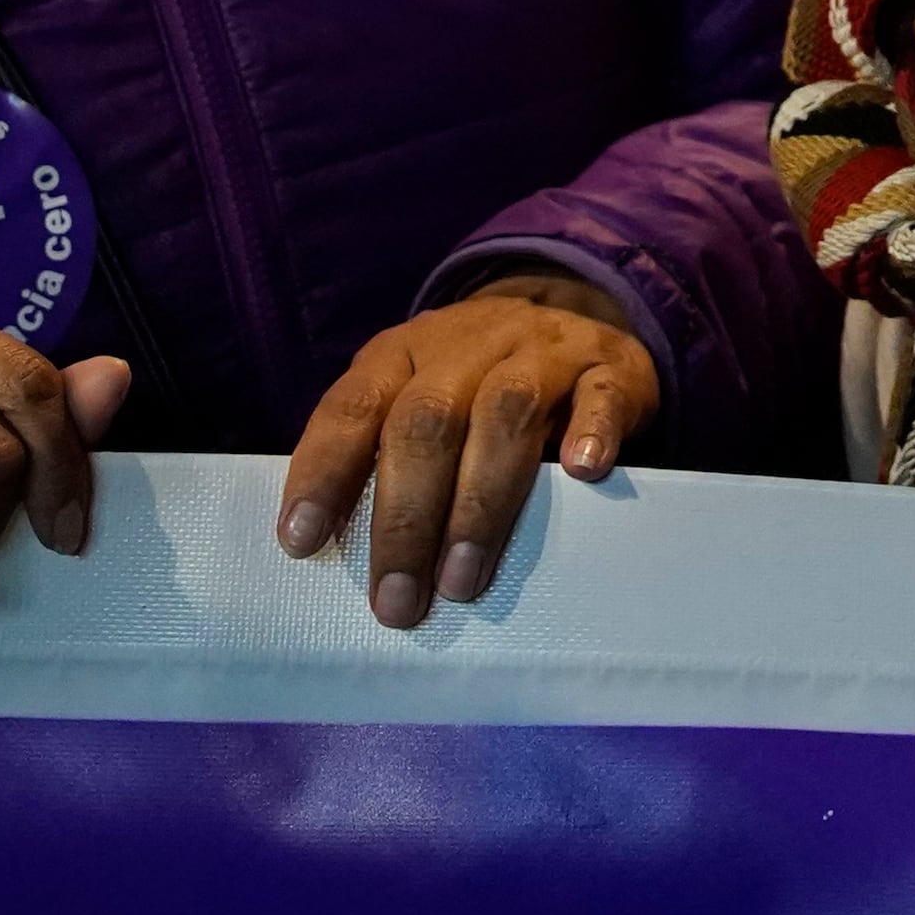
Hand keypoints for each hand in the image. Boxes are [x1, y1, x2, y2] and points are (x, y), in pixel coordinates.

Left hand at [277, 271, 658, 628]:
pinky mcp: (611, 364)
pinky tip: (582, 475)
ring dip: (481, 503)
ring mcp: (543, 349)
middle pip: (427, 420)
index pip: (353, 406)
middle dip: (407, 518)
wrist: (575, 314)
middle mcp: (468, 343)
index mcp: (404, 354)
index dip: (324, 472)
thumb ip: (380, 457)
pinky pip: (602, 393)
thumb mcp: (415, 400)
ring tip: (463, 579)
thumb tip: (330, 555)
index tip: (302, 542)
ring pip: (506, 411)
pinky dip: (591, 432)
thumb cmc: (476, 387)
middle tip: (398, 601)